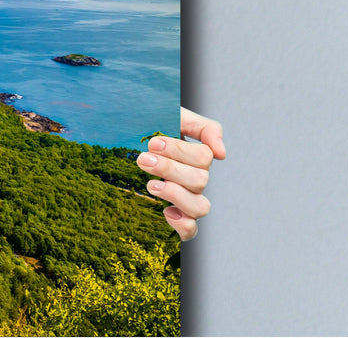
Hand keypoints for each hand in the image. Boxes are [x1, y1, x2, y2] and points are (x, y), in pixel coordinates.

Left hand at [137, 107, 225, 241]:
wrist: (126, 135)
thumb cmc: (152, 126)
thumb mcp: (177, 116)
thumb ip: (204, 128)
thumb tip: (222, 154)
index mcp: (197, 157)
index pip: (204, 158)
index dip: (179, 151)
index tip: (153, 142)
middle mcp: (195, 179)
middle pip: (200, 181)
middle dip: (169, 169)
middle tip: (144, 159)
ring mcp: (186, 199)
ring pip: (200, 207)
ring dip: (175, 194)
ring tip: (150, 184)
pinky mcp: (175, 216)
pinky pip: (190, 231)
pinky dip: (182, 224)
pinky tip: (165, 211)